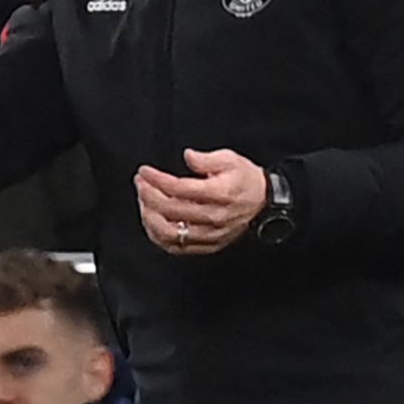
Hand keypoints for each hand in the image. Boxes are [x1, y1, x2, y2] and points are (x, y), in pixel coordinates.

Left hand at [136, 148, 267, 256]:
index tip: (145, 172)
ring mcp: (209, 234)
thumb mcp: (230, 159)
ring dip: (150, 217)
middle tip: (140, 183)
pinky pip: (175, 247)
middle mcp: (213, 217)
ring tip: (143, 201)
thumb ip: (206, 159)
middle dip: (148, 194)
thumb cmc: (245, 180)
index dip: (156, 180)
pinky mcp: (206, 245)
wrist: (263, 202)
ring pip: (169, 232)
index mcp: (219, 194)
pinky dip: (158, 236)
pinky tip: (152, 222)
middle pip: (170, 210)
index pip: (178, 189)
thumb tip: (188, 156)